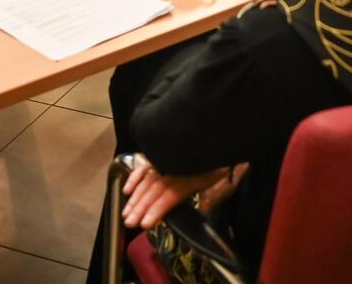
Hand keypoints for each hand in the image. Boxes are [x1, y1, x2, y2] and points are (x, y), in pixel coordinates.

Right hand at [121, 155, 235, 229]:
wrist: (218, 128)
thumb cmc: (223, 156)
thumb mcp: (225, 177)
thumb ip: (213, 195)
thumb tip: (202, 210)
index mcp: (190, 176)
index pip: (169, 195)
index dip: (156, 210)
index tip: (145, 223)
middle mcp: (174, 168)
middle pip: (154, 190)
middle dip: (140, 207)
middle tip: (129, 222)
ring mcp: (166, 158)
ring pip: (147, 180)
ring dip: (135, 197)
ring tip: (126, 213)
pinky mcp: (162, 152)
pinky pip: (145, 165)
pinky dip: (135, 177)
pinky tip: (128, 190)